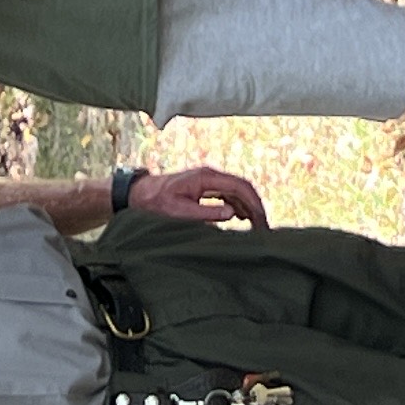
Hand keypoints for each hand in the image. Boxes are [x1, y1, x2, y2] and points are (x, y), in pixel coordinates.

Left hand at [120, 162, 267, 227]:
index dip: (254, 204)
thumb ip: (206, 212)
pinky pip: (228, 194)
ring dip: (249, 207)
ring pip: (237, 191)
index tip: (262, 222)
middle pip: (242, 188)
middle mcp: (210, 176)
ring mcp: (208, 181)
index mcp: (206, 178)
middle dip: (256, 207)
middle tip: (264, 229)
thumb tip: (233, 213)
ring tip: (257, 227)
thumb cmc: (156, 203)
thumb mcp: (180, 211)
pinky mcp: (205, 188)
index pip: (239, 187)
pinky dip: (239, 206)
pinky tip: (243, 219)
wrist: (139, 194)